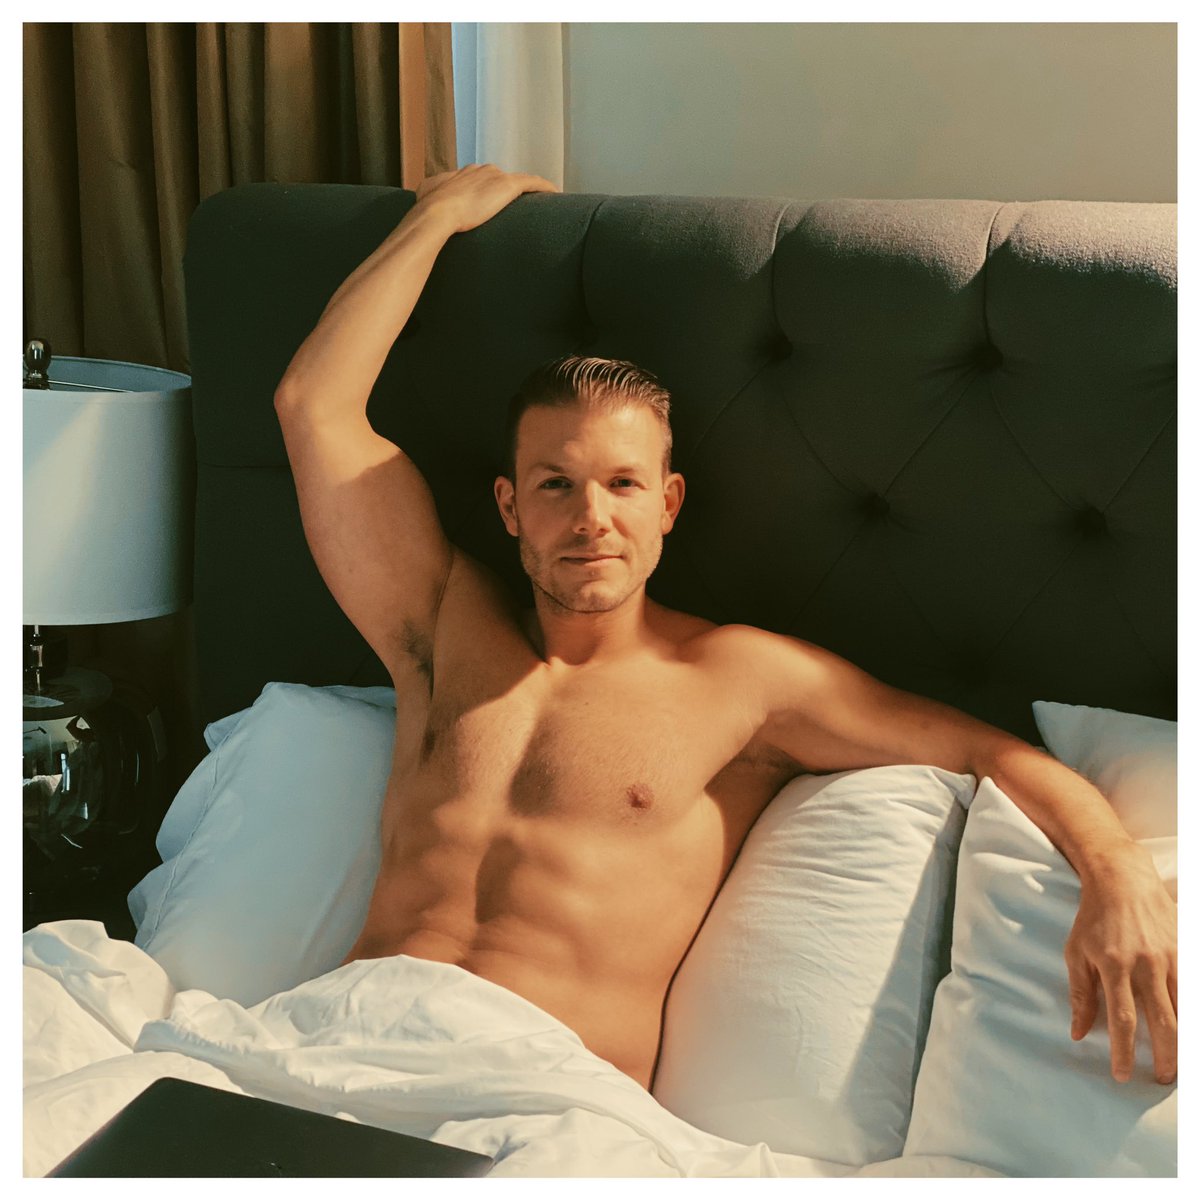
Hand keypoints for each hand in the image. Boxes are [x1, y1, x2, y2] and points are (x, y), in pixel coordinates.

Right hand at [412, 163, 559, 233]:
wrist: (437, 213)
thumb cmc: (428, 209)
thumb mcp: (425, 195)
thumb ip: (430, 193)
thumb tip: (424, 196)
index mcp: (464, 173)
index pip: (482, 180)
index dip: (490, 192)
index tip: (497, 204)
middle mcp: (482, 169)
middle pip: (501, 180)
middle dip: (509, 193)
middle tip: (518, 209)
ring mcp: (496, 176)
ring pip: (518, 181)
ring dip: (529, 191)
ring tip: (540, 205)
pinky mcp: (508, 186)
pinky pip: (533, 183)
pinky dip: (544, 187)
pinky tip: (556, 194)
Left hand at [1065, 844, 1176, 1083]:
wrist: (1122, 880)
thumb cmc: (1093, 919)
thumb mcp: (1076, 952)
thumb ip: (1080, 994)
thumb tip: (1078, 1033)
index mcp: (1114, 965)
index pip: (1123, 1020)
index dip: (1124, 1051)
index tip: (1122, 1075)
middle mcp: (1145, 964)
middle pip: (1162, 1022)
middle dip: (1164, 1057)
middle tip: (1161, 1079)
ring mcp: (1169, 957)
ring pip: (1184, 1010)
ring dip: (1184, 1042)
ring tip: (1180, 1064)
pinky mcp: (1185, 950)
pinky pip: (1193, 990)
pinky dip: (1191, 1013)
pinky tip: (1188, 1031)